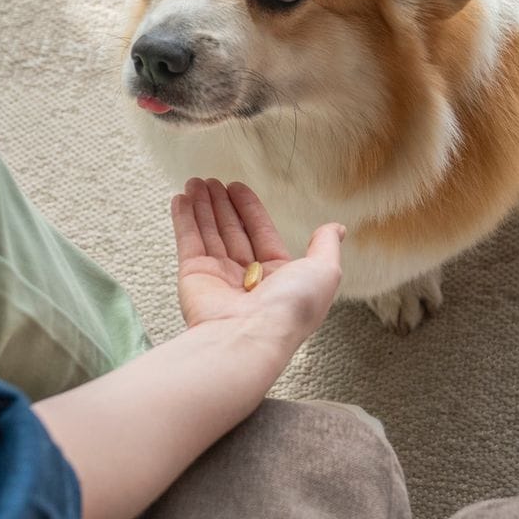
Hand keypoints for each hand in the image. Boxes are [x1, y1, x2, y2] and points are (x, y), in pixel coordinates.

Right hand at [170, 179, 343, 344]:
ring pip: (209, 233)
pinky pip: (188, 241)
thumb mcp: (324, 272)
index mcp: (277, 277)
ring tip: (195, 182)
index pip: (261, 233)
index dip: (250, 209)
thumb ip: (326, 246)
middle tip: (211, 181)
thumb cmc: (289, 309)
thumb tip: (337, 228)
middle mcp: (246, 278)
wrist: (249, 337)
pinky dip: (184, 219)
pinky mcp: (194, 276)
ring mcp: (218, 277)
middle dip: (222, 205)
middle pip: (232, 231)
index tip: (237, 187)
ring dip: (202, 206)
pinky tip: (181, 199)